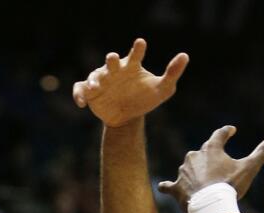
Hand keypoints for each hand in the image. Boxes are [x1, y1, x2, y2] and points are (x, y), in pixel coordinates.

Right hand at [73, 39, 187, 126]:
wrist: (127, 117)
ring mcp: (101, 80)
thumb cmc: (144, 98)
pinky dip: (79, 95)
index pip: (135, 55)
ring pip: (94, 76)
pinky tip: (82, 103)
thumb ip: (172, 73)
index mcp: (131, 66)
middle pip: (111, 62)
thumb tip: (185, 55)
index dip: (137, 49)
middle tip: (113, 58)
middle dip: (111, 60)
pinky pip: (80, 91)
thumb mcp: (162, 89)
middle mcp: (115, 70)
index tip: (141, 43)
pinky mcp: (90, 93)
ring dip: (94, 80)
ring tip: (97, 86)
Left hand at [158, 126, 263, 209]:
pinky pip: (168, 187)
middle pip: (202, 151)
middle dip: (208, 153)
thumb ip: (263, 152)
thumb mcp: (249, 168)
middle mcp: (194, 157)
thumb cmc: (230, 186)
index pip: (219, 134)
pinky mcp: (176, 189)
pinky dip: (167, 187)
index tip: (231, 130)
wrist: (211, 206)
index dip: (226, 132)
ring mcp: (183, 173)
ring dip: (192, 169)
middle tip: (214, 156)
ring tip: (198, 175)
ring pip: (187, 167)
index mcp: (211, 149)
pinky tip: (164, 187)